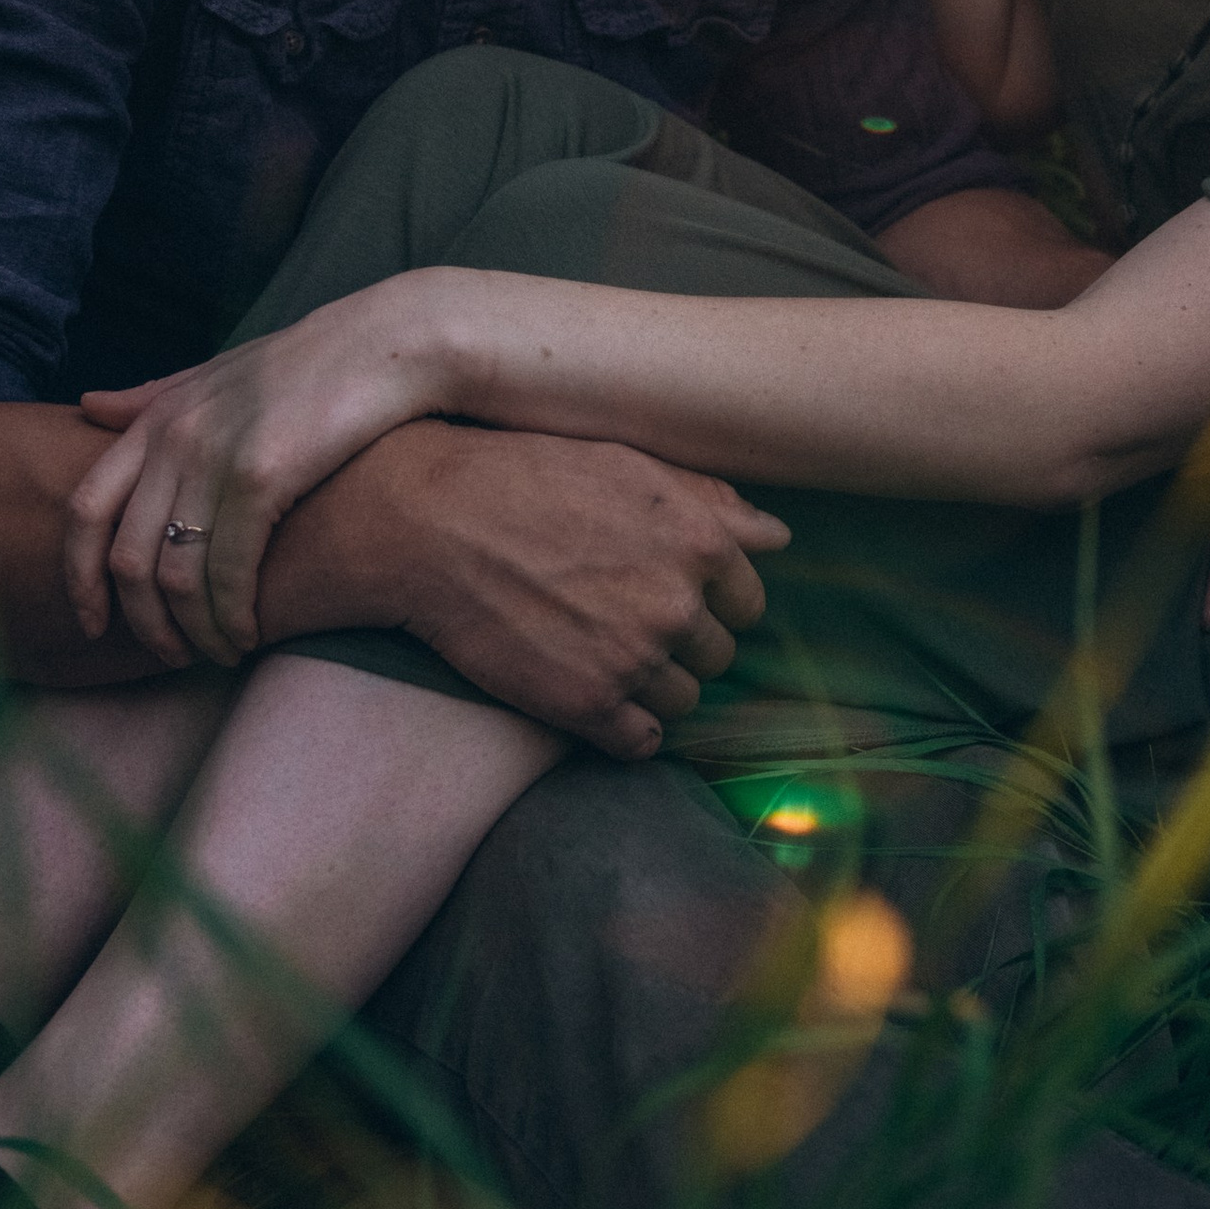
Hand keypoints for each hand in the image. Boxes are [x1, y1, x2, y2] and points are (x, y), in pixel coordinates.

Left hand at [66, 277, 461, 664]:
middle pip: (127, 559)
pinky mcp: (261, 477)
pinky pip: (228, 573)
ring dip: (193, 632)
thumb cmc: (311, 364)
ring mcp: (214, 456)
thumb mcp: (221, 373)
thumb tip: (88, 407)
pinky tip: (250, 635)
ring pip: (176, 578)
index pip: (85, 511)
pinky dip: (232, 618)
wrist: (390, 345)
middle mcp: (174, 437)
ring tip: (220, 653)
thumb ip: (154, 397)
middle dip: (144, 623)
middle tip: (173, 655)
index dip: (79, 578)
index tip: (93, 624)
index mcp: (157, 417)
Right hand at [264, 424, 792, 759]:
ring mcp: (634, 660)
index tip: (669, 591)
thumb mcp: (629, 465)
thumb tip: (776, 535)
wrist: (433, 524)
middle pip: (716, 655)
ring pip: (682, 701)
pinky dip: (625, 730)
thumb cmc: (528, 478)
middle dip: (680, 641)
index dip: (711, 599)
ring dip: (652, 685)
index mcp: (701, 542)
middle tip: (622, 617)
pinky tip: (594, 698)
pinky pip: (641, 744)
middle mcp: (678, 605)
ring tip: (601, 652)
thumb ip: (712, 502)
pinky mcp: (587, 706)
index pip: (748, 600)